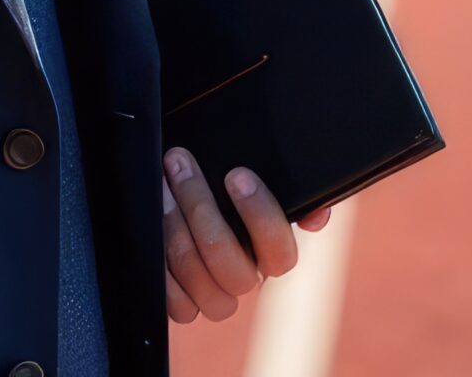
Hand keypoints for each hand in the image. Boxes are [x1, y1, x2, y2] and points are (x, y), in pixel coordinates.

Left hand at [160, 147, 331, 323]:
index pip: (281, 253)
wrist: (181, 193)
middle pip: (233, 270)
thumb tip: (317, 216)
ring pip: (200, 282)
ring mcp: (213, 296)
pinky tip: (153, 226)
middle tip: (181, 165)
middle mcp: (245, 279)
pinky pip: (177, 306)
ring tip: (162, 185)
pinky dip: (162, 267)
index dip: (260, 215)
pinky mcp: (183, 304)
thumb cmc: (223, 188)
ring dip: (175, 228)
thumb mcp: (256, 180)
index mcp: (270, 253)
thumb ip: (294, 196)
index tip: (236, 174)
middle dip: (202, 210)